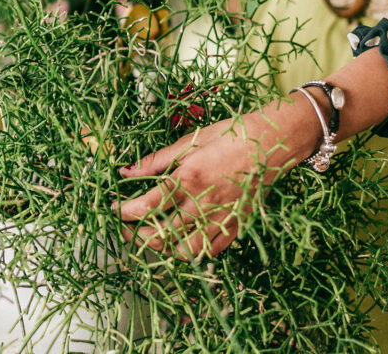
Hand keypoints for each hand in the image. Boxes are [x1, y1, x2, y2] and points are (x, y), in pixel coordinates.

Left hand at [116, 99, 319, 259]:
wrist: (275, 142)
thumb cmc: (233, 135)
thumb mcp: (191, 141)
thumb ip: (157, 160)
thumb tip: (126, 170)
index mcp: (188, 179)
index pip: (146, 207)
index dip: (122, 212)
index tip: (112, 209)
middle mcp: (203, 204)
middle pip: (159, 235)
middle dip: (135, 235)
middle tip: (125, 227)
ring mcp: (221, 219)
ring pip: (183, 251)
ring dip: (161, 248)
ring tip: (150, 236)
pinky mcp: (235, 227)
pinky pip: (209, 251)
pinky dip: (190, 251)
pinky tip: (180, 240)